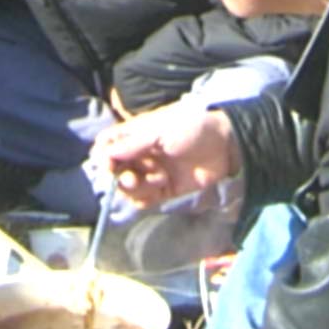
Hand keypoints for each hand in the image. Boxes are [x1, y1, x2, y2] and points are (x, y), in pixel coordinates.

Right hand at [94, 102, 238, 209]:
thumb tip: (103, 154)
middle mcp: (141, 154)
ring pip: (128, 187)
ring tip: (155, 178)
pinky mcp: (165, 190)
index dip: (103, 155)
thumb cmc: (192, 127)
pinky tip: (160, 186)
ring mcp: (152, 172)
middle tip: (130, 178)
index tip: (107, 164)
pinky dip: (145, 198)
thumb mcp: (159, 132)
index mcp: (136, 134)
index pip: (107, 145)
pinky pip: (144, 200)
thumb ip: (132, 144)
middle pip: (115, 170)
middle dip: (118, 176)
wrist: (225, 145)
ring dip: (135, 187)